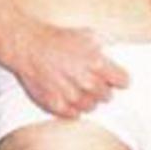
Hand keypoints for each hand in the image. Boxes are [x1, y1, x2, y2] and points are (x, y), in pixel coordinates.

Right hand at [8, 19, 128, 118]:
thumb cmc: (56, 38)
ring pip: (92, 107)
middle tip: (92, 80)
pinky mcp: (56, 105)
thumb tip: (114, 60)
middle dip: (103, 88)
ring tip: (79, 88)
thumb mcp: (87, 34)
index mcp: (96, 62)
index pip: (123, 81)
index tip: (116, 78)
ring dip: (89, 99)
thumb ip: (104, 49)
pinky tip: (68, 95)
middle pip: (108, 96)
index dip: (120, 79)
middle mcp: (86, 81)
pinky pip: (74, 114)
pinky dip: (73, 108)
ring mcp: (71, 95)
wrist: (28, 46)